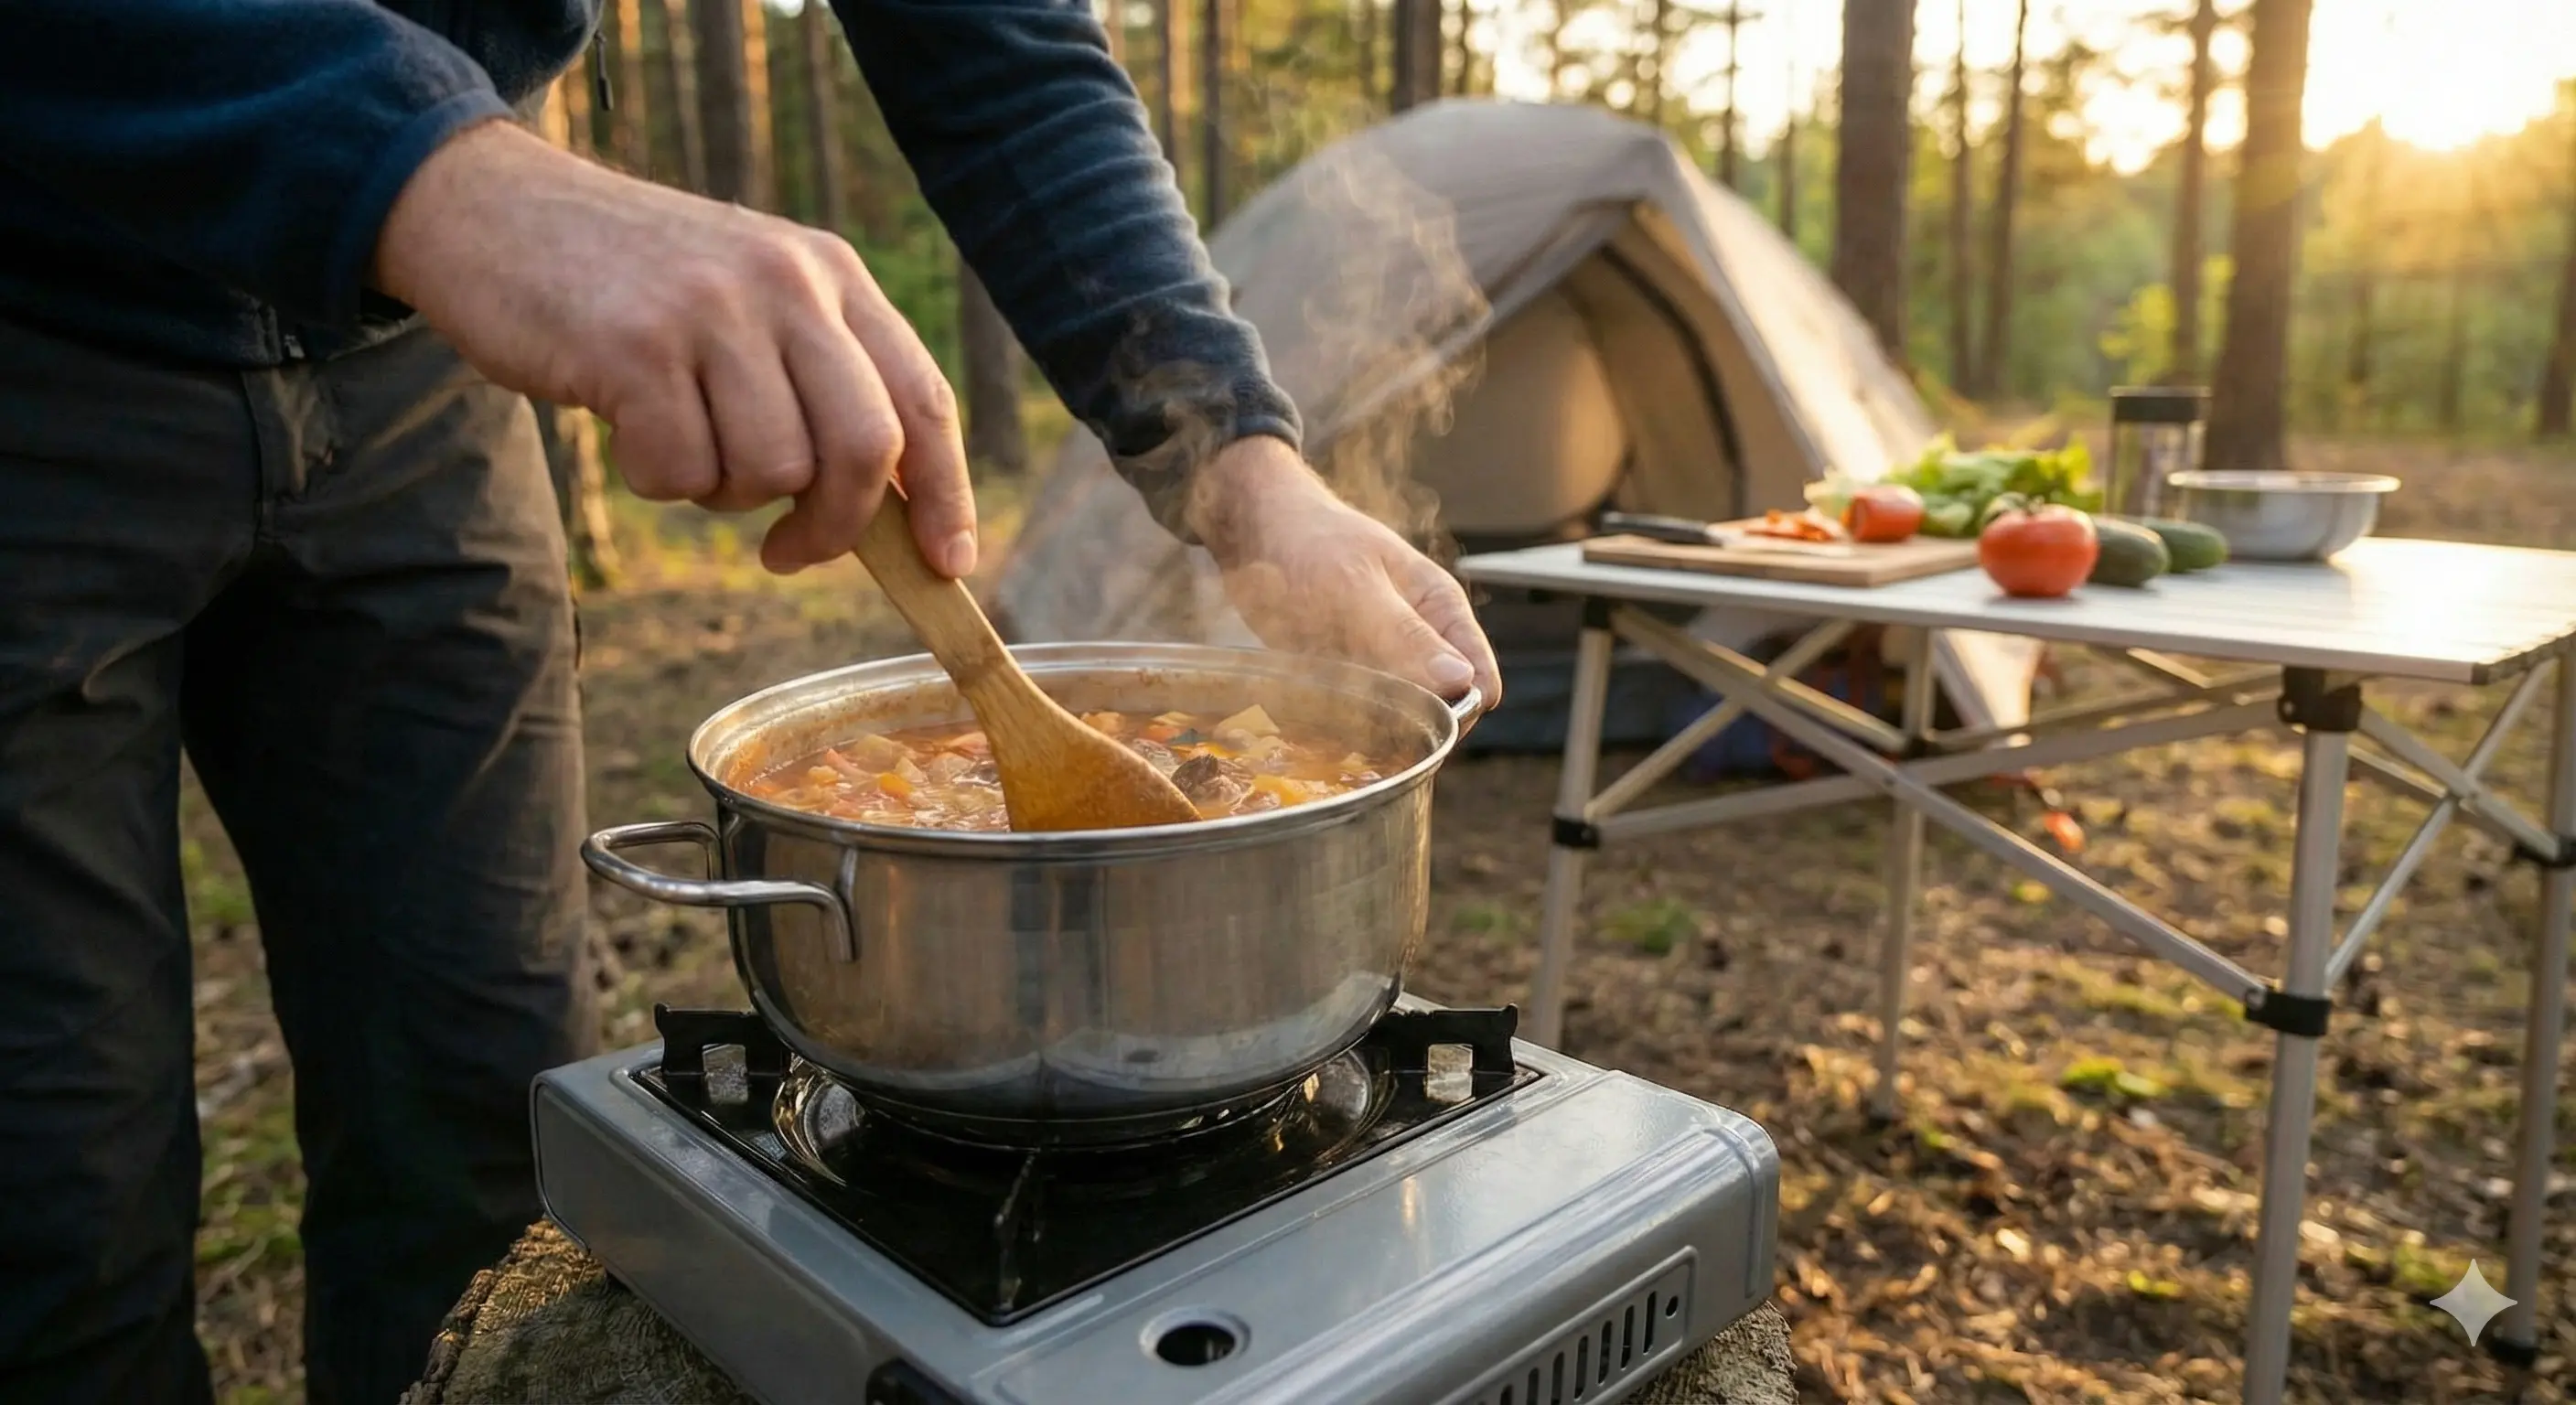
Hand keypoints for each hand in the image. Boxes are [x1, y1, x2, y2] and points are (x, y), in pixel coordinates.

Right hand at [373, 119, 974, 576]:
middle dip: (837, 525)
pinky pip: (682, 473)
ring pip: (772, 471)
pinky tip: (627, 425)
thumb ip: (820, 381)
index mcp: (832, 274)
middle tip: (789, 550)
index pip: (922, 398)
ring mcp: (713, 311)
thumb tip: (890, 513)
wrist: (491, 210)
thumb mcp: (750, 302)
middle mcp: (787, 284)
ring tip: (680, 437)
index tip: (947, 564)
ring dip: (724, 492)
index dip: (946, 493)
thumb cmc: (632, 286)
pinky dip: (657, 478)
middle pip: (866, 448)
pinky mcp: (636, 348)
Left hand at [1188, 438, 1501, 711]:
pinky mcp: (1347, 678)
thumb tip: (1460, 681)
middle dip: (1405, 726)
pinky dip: (1335, 721)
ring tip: (1324, 705)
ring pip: (1395, 721)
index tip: (1416, 723)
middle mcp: (1420, 642)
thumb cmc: (1310, 543)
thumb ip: (1404, 635)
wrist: (1254, 533)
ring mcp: (1384, 663)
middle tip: (1356, 715)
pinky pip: (1355, 717)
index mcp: (1442, 612)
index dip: (1457, 713)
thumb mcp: (1356, 586)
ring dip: (1365, 727)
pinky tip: (1308, 707)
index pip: (1479, 683)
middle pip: (1437, 710)